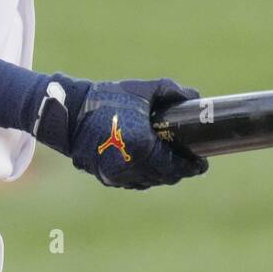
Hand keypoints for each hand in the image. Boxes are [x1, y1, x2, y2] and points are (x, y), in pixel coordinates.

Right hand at [68, 79, 208, 189]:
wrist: (70, 113)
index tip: (202, 162)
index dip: (192, 166)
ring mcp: (117, 175)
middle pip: (165, 177)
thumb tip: (196, 98)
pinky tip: (149, 165)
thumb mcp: (143, 90)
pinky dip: (145, 176)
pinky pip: (133, 181)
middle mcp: (131, 166)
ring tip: (171, 164)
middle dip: (180, 171)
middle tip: (190, 163)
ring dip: (163, 175)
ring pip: (149, 182)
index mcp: (143, 146)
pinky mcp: (106, 177)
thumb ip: (172, 92)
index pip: (176, 165)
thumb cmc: (108, 99)